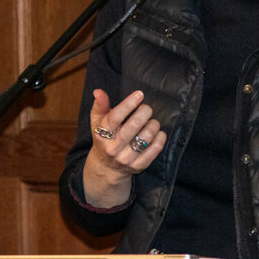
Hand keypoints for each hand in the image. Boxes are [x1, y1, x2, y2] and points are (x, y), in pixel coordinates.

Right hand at [82, 89, 165, 207]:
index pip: (115, 117)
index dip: (129, 104)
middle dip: (144, 112)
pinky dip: (160, 137)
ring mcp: (127, 158)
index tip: (139, 94)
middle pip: (133, 125)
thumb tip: (98, 91)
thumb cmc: (104, 138)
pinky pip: (156, 148)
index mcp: (102, 134)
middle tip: (146, 108)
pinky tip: (157, 132)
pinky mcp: (139, 165)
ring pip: (147, 136)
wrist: (107, 166)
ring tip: (151, 121)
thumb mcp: (97, 122)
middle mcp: (114, 148)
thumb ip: (100, 105)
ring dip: (153, 124)